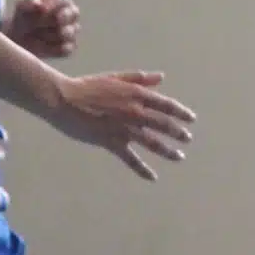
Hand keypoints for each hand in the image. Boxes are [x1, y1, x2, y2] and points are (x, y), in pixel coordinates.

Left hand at [8, 0, 78, 57]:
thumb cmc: (24, 18)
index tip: (42, 9)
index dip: (55, 3)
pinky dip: (52, 48)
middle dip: (53, 20)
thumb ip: (28, 2)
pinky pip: (65, 49)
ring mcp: (72, 31)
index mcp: (62, 0)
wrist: (19, 38)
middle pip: (71, 14)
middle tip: (38, 24)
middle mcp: (71, 14)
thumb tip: (38, 4)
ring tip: (36, 35)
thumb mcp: (21, 7)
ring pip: (68, 33)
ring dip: (49, 35)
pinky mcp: (69, 47)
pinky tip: (41, 46)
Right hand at [48, 71, 195, 181]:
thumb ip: (140, 79)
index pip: (167, 105)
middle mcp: (135, 112)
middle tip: (187, 139)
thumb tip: (161, 77)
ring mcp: (124, 128)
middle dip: (178, 132)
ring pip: (153, 142)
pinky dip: (142, 169)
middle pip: (164, 125)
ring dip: (168, 150)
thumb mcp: (116, 78)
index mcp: (138, 95)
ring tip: (179, 156)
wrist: (63, 99)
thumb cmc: (88, 86)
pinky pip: (130, 158)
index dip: (181, 112)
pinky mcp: (111, 142)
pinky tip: (152, 177)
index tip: (191, 119)